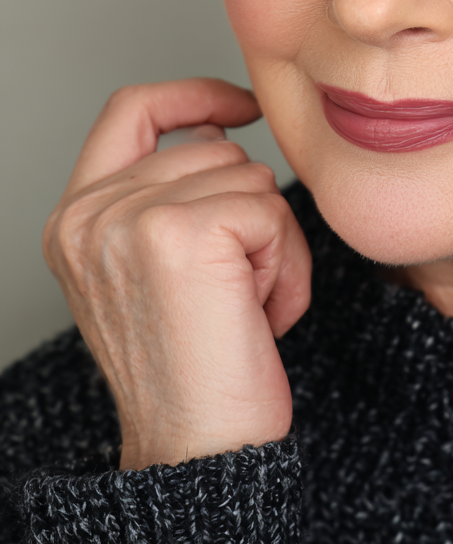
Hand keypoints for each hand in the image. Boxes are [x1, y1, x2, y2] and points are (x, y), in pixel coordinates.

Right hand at [42, 78, 310, 468]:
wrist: (197, 450)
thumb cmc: (194, 367)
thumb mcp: (157, 269)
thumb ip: (169, 194)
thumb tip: (222, 130)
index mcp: (75, 217)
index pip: (131, 109)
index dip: (192, 93)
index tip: (241, 107)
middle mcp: (89, 213)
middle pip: (215, 149)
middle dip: (248, 213)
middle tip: (231, 291)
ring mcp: (129, 218)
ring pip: (252, 179)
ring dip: (271, 243)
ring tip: (241, 306)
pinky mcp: (181, 231)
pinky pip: (272, 211)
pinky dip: (286, 265)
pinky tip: (258, 316)